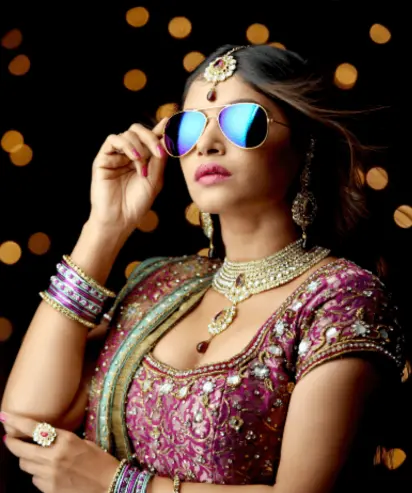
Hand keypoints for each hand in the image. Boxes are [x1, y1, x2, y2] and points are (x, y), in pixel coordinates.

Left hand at [2, 413, 118, 492]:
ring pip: (26, 465)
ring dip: (27, 459)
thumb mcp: (83, 443)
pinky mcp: (49, 489)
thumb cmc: (99, 461)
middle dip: (12, 443)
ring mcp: (50, 474)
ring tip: (35, 457)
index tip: (5, 417)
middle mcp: (54, 456)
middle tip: (8, 439)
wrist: (108, 484)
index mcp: (65, 440)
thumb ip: (62, 440)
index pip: (34, 429)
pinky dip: (37, 474)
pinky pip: (34, 479)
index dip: (16, 422)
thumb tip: (44, 438)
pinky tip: (48, 472)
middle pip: (22, 450)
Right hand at [89, 118, 168, 234]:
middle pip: (138, 130)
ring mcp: (115, 155)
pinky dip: (126, 145)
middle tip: (158, 152)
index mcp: (143, 158)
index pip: (151, 137)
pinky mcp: (103, 158)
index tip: (172, 123)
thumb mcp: (155, 179)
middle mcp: (128, 154)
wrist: (120, 219)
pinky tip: (134, 158)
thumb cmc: (137, 203)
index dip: (160, 129)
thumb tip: (167, 135)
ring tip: (142, 168)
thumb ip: (160, 158)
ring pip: (128, 134)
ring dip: (140, 148)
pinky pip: (113, 140)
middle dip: (151, 137)